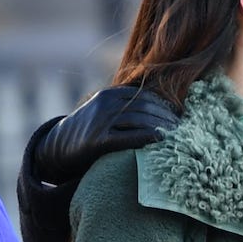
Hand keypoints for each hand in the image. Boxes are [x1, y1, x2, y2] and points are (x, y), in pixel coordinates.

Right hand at [31, 85, 180, 188]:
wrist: (59, 147)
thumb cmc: (89, 132)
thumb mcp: (105, 113)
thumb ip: (126, 109)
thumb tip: (159, 112)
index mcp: (110, 94)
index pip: (145, 97)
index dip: (165, 106)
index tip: (179, 117)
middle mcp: (105, 104)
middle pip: (145, 107)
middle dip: (166, 118)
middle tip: (183, 130)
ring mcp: (100, 121)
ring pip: (138, 120)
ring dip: (161, 127)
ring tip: (177, 137)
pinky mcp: (97, 140)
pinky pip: (127, 137)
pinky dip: (145, 137)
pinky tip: (159, 141)